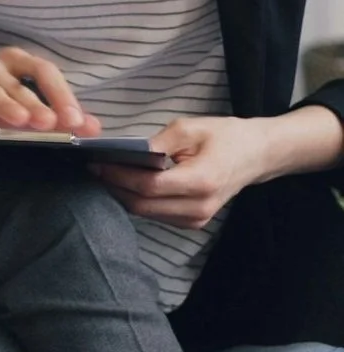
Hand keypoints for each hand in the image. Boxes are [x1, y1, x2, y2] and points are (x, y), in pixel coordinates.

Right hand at [0, 46, 101, 135]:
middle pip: (17, 80)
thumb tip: (93, 128)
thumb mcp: (19, 107)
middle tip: (52, 124)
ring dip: (5, 104)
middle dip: (37, 103)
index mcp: (14, 64)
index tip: (76, 120)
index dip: (60, 94)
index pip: (43, 71)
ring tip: (21, 121)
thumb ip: (56, 116)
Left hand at [90, 116, 271, 228]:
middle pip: (143, 205)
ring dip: (124, 194)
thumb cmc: (225, 137)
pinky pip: (156, 215)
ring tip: (107, 173)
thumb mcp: (190, 128)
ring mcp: (196, 219)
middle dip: (115, 187)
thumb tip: (126, 153)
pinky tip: (128, 183)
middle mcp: (198, 207)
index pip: (149, 186)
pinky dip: (138, 200)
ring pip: (146, 213)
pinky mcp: (193, 222)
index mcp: (201, 182)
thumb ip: (157, 143)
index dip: (119, 176)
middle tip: (95, 168)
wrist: (256, 155)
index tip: (97, 163)